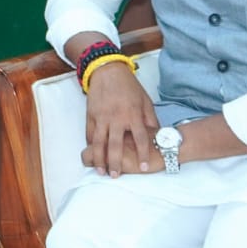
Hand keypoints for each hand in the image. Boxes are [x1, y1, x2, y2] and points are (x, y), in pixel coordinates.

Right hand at [80, 61, 159, 176]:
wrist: (107, 71)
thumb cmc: (129, 86)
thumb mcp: (145, 100)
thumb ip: (150, 119)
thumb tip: (157, 135)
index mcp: (133, 114)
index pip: (140, 139)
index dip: (142, 154)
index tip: (143, 168)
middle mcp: (117, 118)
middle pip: (116, 146)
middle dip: (116, 163)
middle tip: (116, 176)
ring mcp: (102, 117)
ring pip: (99, 143)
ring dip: (99, 159)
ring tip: (101, 171)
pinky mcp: (91, 115)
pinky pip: (90, 134)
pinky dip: (91, 146)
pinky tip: (93, 155)